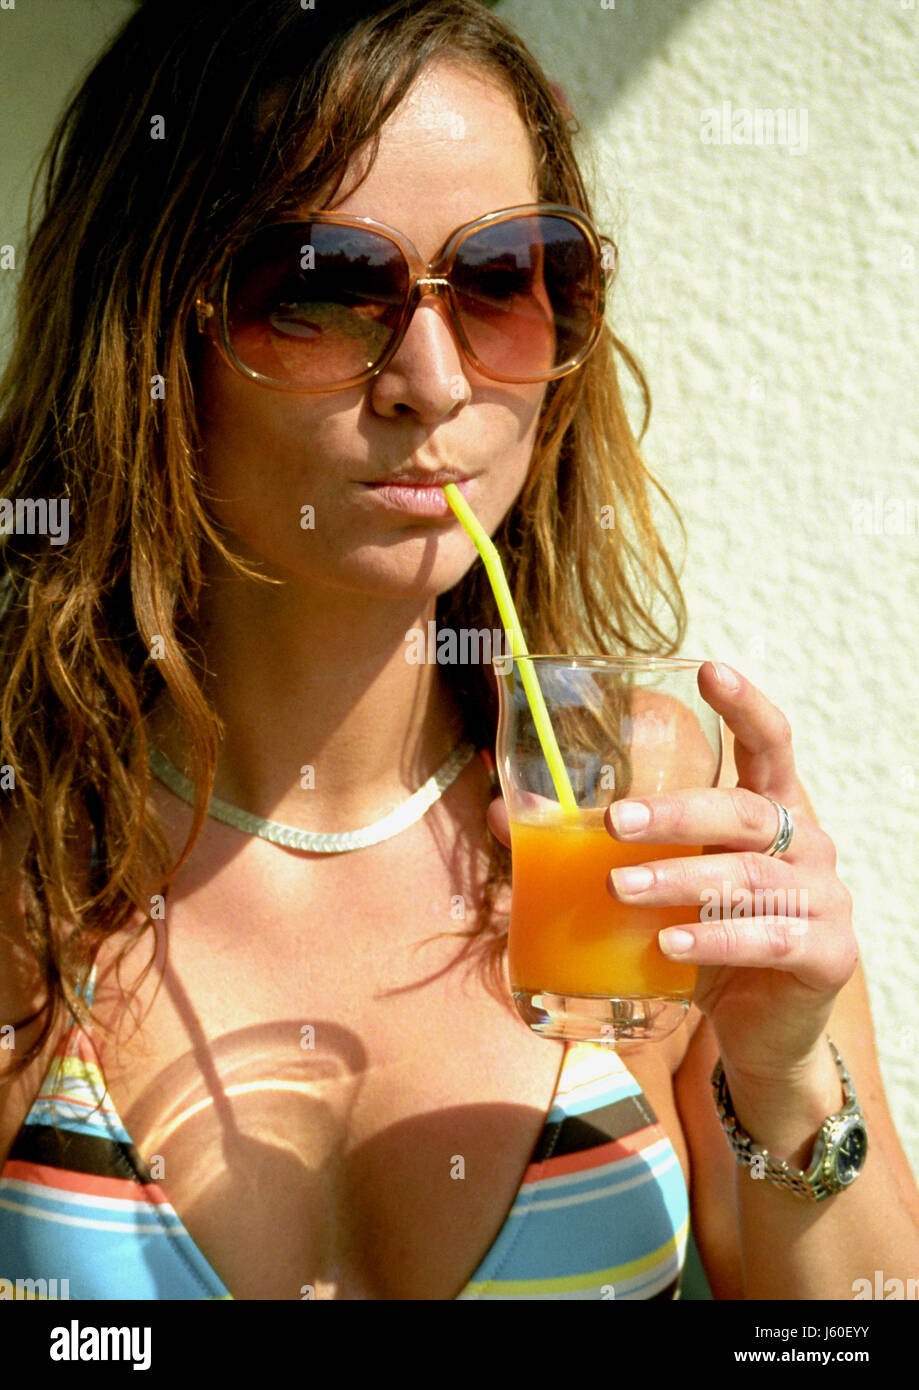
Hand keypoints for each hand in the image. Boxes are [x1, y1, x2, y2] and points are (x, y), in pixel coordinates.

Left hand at [604, 661, 857, 1082]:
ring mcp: (821, 898)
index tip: (709, 668)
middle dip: (677, 813)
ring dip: (680, 880)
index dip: (745, 705)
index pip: (770, 743)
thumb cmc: (703, 938)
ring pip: (748, 878)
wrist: (759, 1031)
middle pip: (742, 811)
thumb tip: (497, 809)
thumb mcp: (656, 885)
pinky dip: (714, 941)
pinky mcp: (826, 955)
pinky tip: (668, 945)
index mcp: (768, 810)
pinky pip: (768, 939)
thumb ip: (591, 847)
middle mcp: (804, 842)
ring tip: (622, 887)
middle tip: (616, 821)